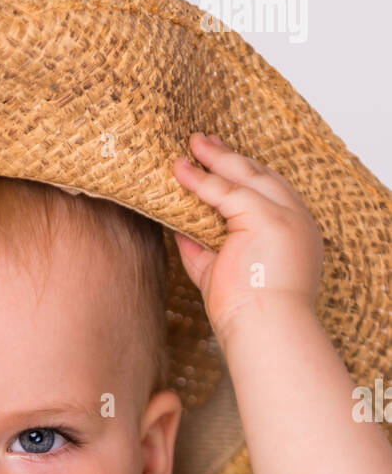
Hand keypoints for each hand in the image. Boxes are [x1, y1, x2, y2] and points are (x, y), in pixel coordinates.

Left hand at [172, 133, 324, 345]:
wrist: (266, 332)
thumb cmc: (248, 315)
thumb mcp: (222, 274)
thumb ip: (202, 250)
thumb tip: (177, 229)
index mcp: (292, 235)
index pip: (268, 194)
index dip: (242, 176)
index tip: (220, 163)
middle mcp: (295, 220)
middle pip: (261, 176)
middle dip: (230, 158)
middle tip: (202, 141)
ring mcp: (285, 216)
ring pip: (246, 177)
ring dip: (215, 159)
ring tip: (190, 146)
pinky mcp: (267, 218)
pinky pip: (227, 192)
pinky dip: (201, 180)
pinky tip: (181, 171)